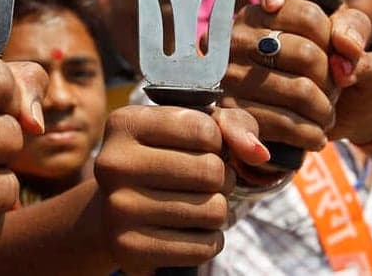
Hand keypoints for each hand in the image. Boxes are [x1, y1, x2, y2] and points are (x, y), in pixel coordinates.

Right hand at [94, 104, 267, 271]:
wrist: (118, 208)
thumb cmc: (165, 157)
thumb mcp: (191, 127)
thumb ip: (232, 124)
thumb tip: (259, 155)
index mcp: (124, 123)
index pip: (204, 129)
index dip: (218, 141)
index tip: (203, 147)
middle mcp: (112, 164)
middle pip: (210, 171)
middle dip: (222, 177)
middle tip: (206, 180)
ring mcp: (117, 208)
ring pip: (212, 210)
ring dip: (217, 208)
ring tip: (197, 202)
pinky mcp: (129, 248)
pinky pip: (203, 247)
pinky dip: (209, 239)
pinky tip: (189, 229)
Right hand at [221, 0, 369, 151]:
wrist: (310, 112)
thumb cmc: (321, 66)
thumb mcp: (342, 35)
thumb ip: (354, 29)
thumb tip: (346, 48)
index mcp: (260, 13)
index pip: (309, 17)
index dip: (334, 42)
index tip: (335, 57)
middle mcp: (237, 39)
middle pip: (308, 55)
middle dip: (331, 80)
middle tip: (331, 93)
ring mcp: (230, 76)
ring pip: (302, 91)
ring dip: (325, 111)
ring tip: (325, 115)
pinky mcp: (231, 114)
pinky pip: (281, 124)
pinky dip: (303, 134)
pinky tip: (316, 138)